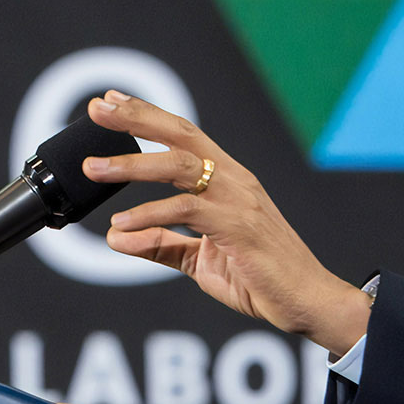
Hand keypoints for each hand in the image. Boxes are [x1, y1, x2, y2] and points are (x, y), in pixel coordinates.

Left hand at [83, 90, 370, 356]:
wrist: (308, 302)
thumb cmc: (260, 279)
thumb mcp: (200, 261)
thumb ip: (161, 245)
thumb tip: (114, 238)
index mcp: (227, 180)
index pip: (182, 136)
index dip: (146, 115)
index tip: (110, 101)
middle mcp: (234, 179)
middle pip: (180, 134)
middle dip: (137, 116)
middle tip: (97, 107)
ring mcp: (238, 199)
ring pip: (179, 166)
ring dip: (132, 165)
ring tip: (94, 169)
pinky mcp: (239, 226)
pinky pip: (186, 211)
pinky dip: (149, 216)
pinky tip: (121, 226)